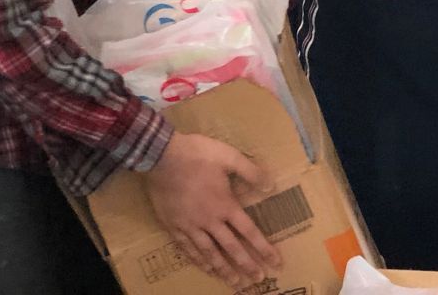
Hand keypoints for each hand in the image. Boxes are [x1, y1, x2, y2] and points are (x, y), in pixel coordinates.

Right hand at [143, 132, 282, 289]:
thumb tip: (271, 185)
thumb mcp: (229, 157)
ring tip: (234, 283)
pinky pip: (187, 249)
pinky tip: (206, 269)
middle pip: (232, 248)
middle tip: (258, 280)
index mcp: (225, 205)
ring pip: (209, 254)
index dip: (264, 248)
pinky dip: (198, 261)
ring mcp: (190, 226)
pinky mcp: (173, 226)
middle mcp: (210, 221)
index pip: (249, 232)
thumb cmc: (198, 154)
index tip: (275, 263)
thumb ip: (251, 172)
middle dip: (247, 265)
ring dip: (223, 269)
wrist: (162, 156)